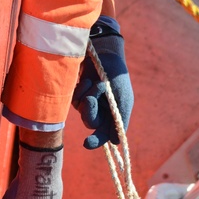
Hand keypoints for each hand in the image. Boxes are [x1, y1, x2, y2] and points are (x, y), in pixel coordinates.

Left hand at [73, 17, 132, 149]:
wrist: (106, 55)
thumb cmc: (117, 77)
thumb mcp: (123, 100)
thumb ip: (120, 120)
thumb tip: (114, 142)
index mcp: (112, 116)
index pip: (103, 135)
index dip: (95, 141)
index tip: (86, 143)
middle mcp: (100, 112)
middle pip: (90, 123)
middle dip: (90, 111)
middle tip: (92, 98)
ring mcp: (88, 103)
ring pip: (81, 111)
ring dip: (89, 96)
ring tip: (97, 83)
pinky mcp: (78, 93)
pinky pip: (75, 99)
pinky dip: (81, 90)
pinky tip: (88, 80)